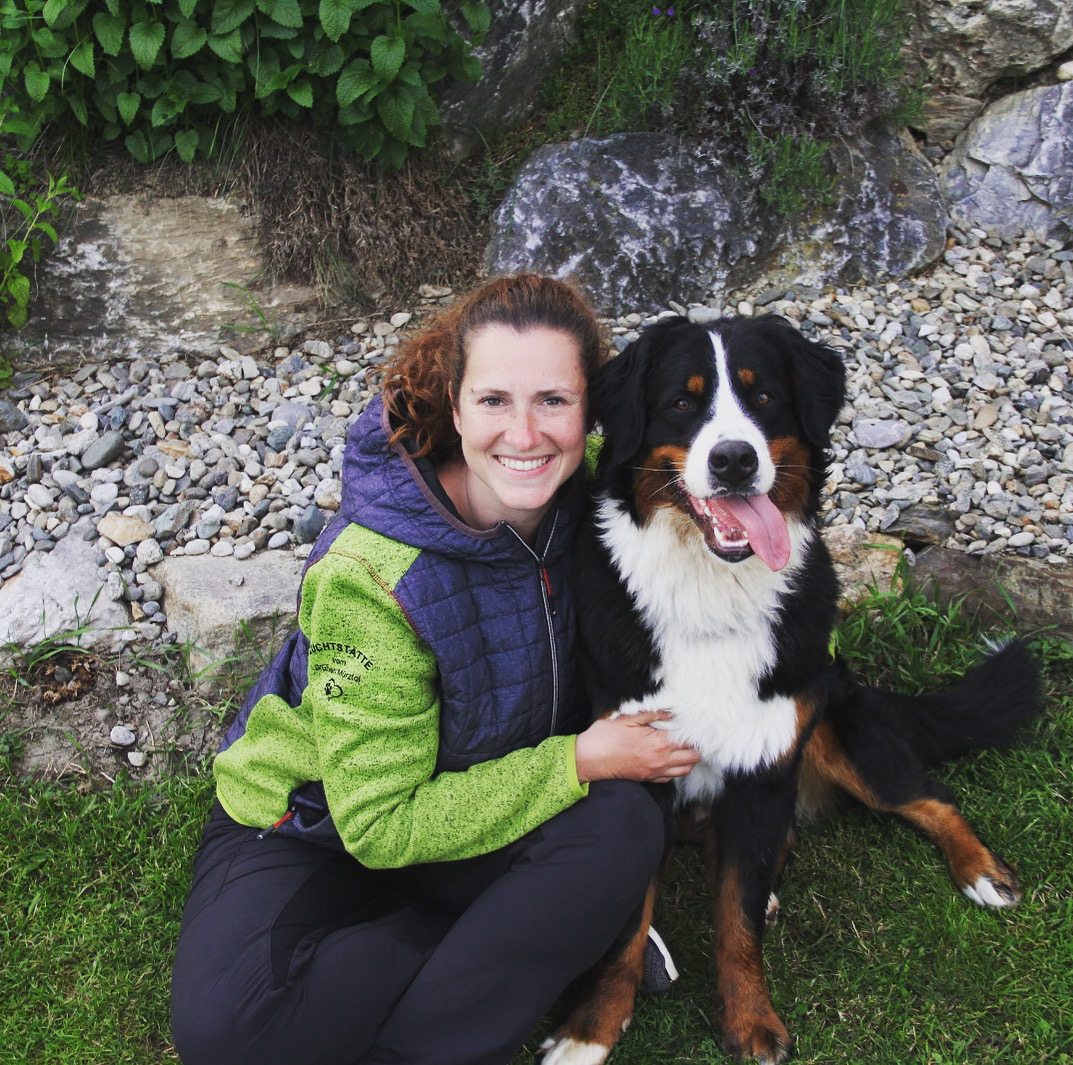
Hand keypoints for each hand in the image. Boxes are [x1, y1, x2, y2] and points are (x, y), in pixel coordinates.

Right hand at [575, 710, 700, 783]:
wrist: (589, 759)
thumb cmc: (606, 737)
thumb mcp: (628, 719)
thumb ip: (653, 714)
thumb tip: (672, 711)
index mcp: (658, 743)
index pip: (689, 740)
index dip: (695, 731)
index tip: (694, 724)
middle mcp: (661, 760)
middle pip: (693, 757)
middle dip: (696, 745)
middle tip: (691, 734)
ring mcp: (655, 772)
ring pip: (685, 769)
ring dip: (689, 758)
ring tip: (683, 746)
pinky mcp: (648, 779)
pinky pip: (671, 777)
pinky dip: (677, 769)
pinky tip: (671, 758)